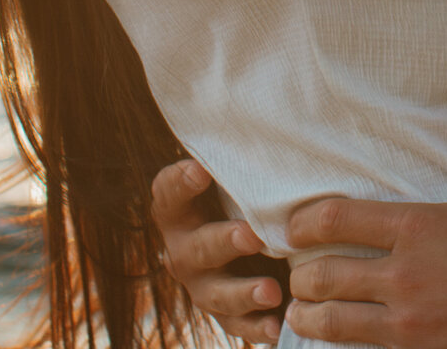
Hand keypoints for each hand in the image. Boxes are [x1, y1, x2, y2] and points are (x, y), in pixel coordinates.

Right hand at [151, 158, 286, 344]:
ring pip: (215, 293)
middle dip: (223, 242)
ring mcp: (202, 285)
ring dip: (243, 292)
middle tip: (250, 235)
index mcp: (180, 211)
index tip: (201, 170)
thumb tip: (278, 119)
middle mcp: (183, 250)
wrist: (250, 239)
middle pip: (196, 248)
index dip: (180, 183)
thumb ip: (242, 160)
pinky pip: (236, 326)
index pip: (168, 194)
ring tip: (271, 290)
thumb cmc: (245, 191)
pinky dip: (256, 327)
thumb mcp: (238, 176)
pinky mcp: (224, 314)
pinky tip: (276, 326)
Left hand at [285, 82, 446, 346]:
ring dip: (312, 318)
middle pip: (324, 277)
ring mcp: (412, 324)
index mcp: (420, 228)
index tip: (296, 227)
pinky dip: (346, 347)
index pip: (338, 220)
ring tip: (303, 314)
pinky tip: (344, 343)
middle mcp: (406, 276)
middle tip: (298, 276)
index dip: (306, 223)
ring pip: (334, 325)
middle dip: (303, 278)